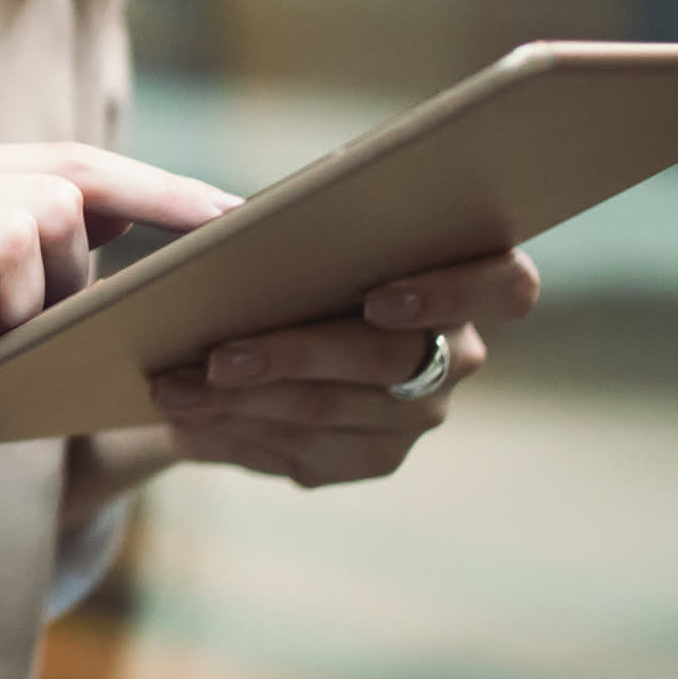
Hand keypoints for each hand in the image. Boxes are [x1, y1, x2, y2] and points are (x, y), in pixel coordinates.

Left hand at [140, 248, 540, 488]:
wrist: (269, 319)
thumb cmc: (303, 250)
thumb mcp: (310, 224)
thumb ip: (307, 220)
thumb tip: (240, 225)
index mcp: (470, 277)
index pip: (506, 284)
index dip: (451, 292)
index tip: (377, 299)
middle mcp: (457, 356)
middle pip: (386, 361)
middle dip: (292, 357)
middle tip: (216, 357)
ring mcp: (417, 415)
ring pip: (329, 413)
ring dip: (241, 402)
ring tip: (171, 388)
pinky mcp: (371, 458)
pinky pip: (303, 453)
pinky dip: (236, 434)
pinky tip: (187, 422)